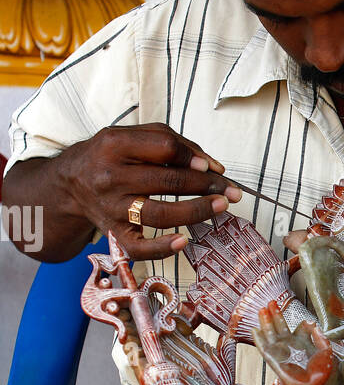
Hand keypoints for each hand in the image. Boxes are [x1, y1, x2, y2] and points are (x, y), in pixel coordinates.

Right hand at [57, 122, 242, 259]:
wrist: (71, 182)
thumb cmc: (111, 156)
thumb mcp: (133, 137)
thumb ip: (173, 143)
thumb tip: (213, 166)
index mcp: (115, 145)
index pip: (164, 148)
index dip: (193, 157)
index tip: (213, 166)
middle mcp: (110, 176)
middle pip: (167, 181)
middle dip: (206, 185)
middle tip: (231, 191)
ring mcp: (111, 206)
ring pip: (159, 213)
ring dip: (196, 211)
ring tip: (221, 207)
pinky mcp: (114, 232)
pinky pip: (139, 246)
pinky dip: (163, 248)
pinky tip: (185, 242)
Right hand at [252, 304, 333, 384]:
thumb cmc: (318, 372)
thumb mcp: (325, 352)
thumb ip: (320, 337)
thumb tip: (313, 324)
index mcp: (304, 343)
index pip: (302, 328)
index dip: (306, 325)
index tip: (309, 324)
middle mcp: (291, 344)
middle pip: (281, 326)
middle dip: (276, 314)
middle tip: (271, 302)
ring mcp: (280, 350)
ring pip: (271, 333)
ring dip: (266, 321)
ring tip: (262, 309)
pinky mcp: (273, 358)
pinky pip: (264, 347)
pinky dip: (259, 339)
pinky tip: (254, 329)